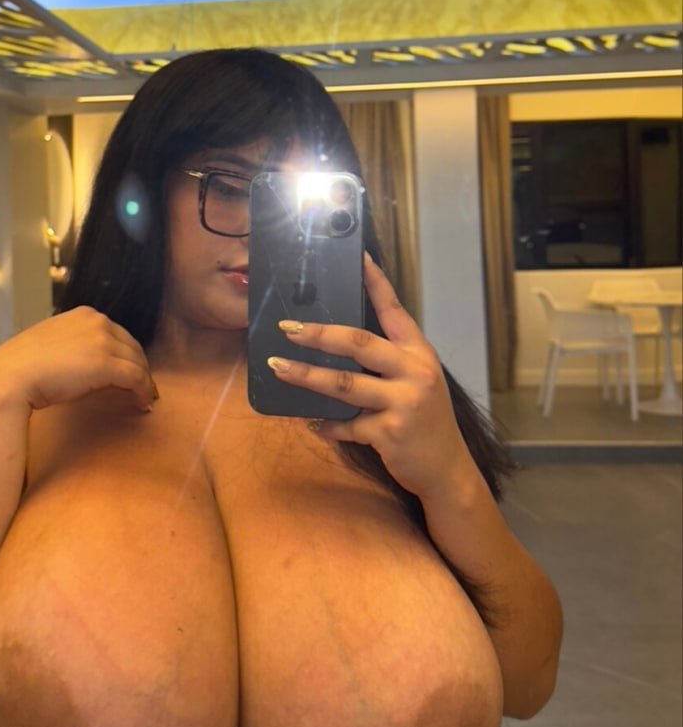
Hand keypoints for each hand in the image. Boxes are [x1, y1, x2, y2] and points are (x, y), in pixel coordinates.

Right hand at [0, 306, 156, 414]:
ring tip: (146, 395)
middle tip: (143, 385)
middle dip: (139, 366)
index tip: (130, 369)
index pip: (117, 333)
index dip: (126, 353)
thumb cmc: (24, 364)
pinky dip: (144, 389)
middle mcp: (97, 322)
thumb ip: (76, 345)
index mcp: (84, 314)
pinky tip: (144, 401)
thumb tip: (90, 363)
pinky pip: (136, 378)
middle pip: (132, 345)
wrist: (11, 375)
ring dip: (144, 380)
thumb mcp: (55, 343)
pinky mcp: (106, 364)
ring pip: (137, 362)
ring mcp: (103, 341)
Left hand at [268, 252, 471, 500]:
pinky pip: (346, 425)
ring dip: (306, 376)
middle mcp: (414, 372)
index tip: (357, 256)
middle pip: (358, 343)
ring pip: (343, 383)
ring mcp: (403, 402)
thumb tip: (336, 340)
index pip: (394, 310)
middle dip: (318, 334)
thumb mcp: (416, 381)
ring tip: (280, 369)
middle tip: (288, 328)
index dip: (375, 282)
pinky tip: (311, 423)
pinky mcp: (389, 433)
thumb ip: (387, 361)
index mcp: (418, 353)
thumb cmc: (424, 419)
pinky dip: (326, 425)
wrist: (447, 469)